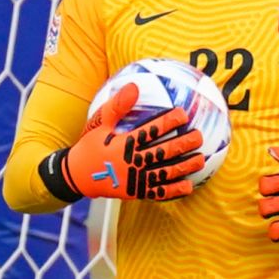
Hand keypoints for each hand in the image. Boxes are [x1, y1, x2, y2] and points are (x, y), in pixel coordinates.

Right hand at [60, 82, 203, 199]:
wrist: (77, 176)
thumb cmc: (90, 146)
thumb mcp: (99, 124)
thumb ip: (117, 106)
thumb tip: (134, 86)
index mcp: (123, 145)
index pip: (149, 132)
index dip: (167, 122)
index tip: (183, 114)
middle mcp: (131, 163)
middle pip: (161, 153)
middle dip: (182, 144)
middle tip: (199, 136)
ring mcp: (134, 180)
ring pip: (164, 173)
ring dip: (183, 166)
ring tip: (201, 159)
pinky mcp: (135, 192)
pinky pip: (157, 192)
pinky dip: (173, 190)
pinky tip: (188, 186)